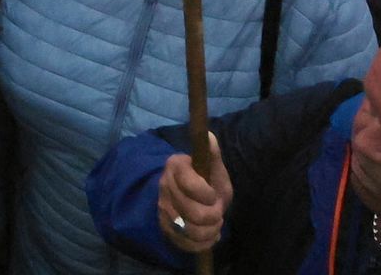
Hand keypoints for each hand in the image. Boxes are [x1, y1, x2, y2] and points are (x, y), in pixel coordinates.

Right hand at [155, 134, 230, 254]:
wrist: (193, 198)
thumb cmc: (207, 180)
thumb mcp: (213, 167)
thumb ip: (212, 153)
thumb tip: (209, 136)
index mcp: (175, 167)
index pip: (190, 186)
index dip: (207, 195)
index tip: (213, 194)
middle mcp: (164, 188)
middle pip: (193, 213)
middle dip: (213, 216)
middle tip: (217, 211)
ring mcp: (163, 210)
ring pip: (191, 231)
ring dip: (210, 231)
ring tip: (214, 224)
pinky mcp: (165, 228)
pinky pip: (186, 244)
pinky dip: (203, 243)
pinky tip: (208, 235)